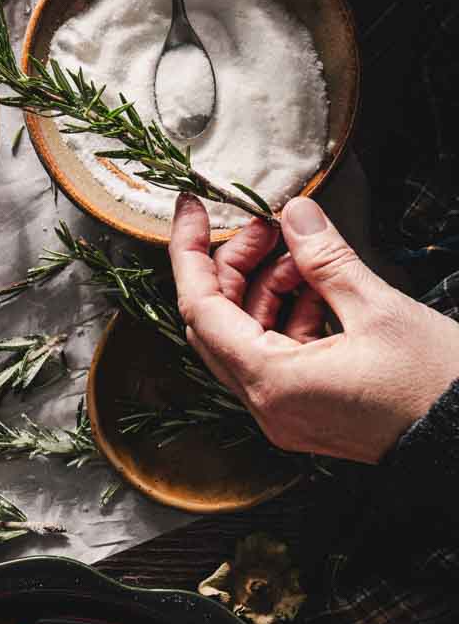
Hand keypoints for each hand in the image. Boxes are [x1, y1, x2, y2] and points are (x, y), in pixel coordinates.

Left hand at [169, 193, 458, 462]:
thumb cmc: (433, 384)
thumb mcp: (378, 309)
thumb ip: (326, 259)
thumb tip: (295, 215)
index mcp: (272, 382)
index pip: (199, 310)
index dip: (190, 253)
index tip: (190, 209)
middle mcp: (266, 406)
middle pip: (215, 324)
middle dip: (235, 267)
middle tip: (271, 227)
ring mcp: (283, 413)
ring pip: (246, 339)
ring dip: (266, 290)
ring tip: (309, 258)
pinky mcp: (303, 412)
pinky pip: (274, 357)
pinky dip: (287, 317)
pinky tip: (319, 288)